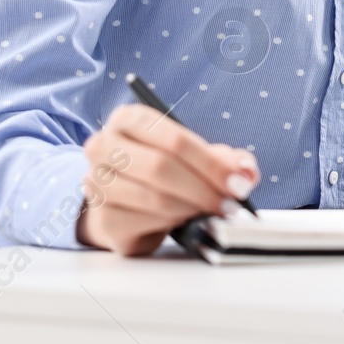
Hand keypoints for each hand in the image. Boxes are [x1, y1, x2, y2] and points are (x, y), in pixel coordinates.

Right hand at [75, 103, 259, 255]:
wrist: (125, 203)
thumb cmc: (163, 172)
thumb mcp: (194, 157)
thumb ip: (223, 160)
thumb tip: (246, 172)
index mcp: (129, 119)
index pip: (174, 138)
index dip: (210, 163)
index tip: (239, 183)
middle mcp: (104, 145)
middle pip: (161, 166)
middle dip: (204, 188)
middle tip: (230, 204)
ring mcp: (97, 181)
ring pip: (154, 197)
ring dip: (191, 208)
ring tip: (211, 212)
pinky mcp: (101, 217)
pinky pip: (143, 222)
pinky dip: (171, 224)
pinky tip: (183, 221)